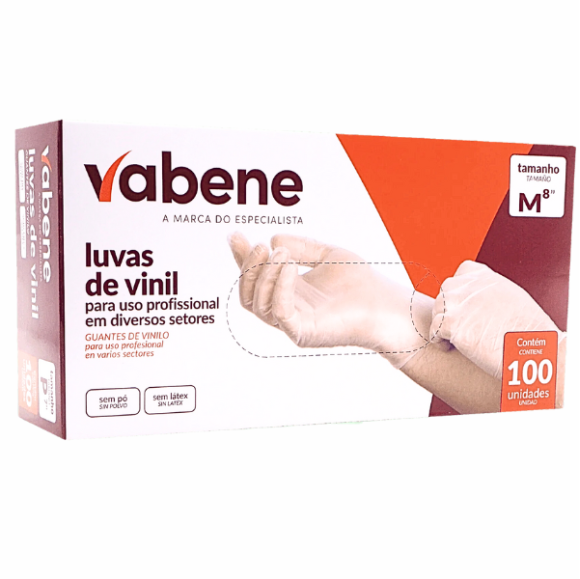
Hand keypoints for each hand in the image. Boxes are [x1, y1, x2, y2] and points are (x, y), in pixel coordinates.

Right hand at [228, 232, 433, 367]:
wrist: (387, 304)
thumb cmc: (362, 284)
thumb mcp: (328, 255)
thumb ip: (301, 246)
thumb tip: (273, 239)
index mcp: (289, 293)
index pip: (255, 277)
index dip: (242, 258)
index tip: (235, 236)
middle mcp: (287, 310)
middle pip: (248, 294)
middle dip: (247, 268)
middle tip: (259, 245)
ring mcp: (293, 324)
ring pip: (256, 304)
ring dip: (263, 275)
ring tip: (282, 254)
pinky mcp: (304, 332)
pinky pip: (279, 312)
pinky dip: (279, 287)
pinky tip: (289, 266)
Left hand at [429, 260, 562, 378]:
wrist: (533, 349)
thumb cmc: (528, 331)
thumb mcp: (511, 298)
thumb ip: (489, 292)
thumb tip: (476, 298)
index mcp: (484, 276)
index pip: (461, 273)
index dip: (461, 292)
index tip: (468, 308)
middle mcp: (468, 285)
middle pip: (445, 293)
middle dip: (450, 310)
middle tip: (462, 328)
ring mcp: (457, 303)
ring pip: (437, 312)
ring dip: (443, 326)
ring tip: (458, 339)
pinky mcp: (449, 323)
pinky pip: (433, 331)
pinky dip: (439, 341)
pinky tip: (451, 347)